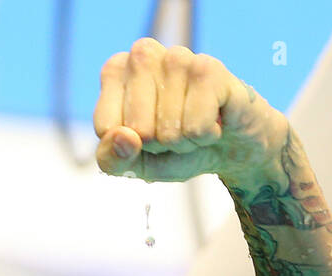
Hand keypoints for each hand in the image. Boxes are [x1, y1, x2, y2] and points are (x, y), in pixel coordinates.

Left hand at [94, 38, 290, 188]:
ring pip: (167, 130)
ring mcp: (176, 57)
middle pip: (137, 129)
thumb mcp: (132, 164)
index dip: (128, 146)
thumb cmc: (172, 148)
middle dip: (157, 144)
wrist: (226, 146)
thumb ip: (112, 159)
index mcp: (115, 70)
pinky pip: (195, 127)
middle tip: (173, 129)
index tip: (144, 134)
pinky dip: (204, 136)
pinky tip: (214, 120)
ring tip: (193, 123)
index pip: (106, 127)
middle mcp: (142, 55)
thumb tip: (124, 138)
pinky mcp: (209, 68)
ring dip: (183, 141)